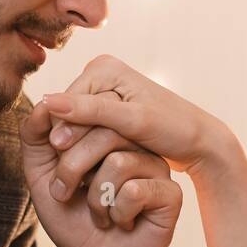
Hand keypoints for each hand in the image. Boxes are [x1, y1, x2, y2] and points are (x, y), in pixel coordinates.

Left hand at [19, 96, 182, 246]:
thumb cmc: (70, 216)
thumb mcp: (40, 174)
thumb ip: (35, 137)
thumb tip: (42, 104)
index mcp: (109, 134)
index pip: (90, 112)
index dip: (65, 140)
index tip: (54, 173)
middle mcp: (137, 145)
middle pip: (106, 132)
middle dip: (72, 168)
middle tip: (63, 193)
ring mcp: (156, 168)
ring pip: (121, 162)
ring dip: (96, 198)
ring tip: (99, 214)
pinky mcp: (170, 195)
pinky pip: (137, 191)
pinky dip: (118, 213)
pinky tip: (122, 222)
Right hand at [44, 55, 237, 180]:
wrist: (200, 141)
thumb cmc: (173, 129)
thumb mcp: (133, 121)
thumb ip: (92, 111)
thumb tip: (47, 101)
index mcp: (103, 68)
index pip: (66, 101)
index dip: (62, 131)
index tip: (59, 159)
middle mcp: (101, 74)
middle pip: (69, 113)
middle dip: (69, 143)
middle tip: (63, 175)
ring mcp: (105, 92)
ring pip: (77, 125)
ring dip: (76, 150)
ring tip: (75, 178)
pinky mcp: (110, 110)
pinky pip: (88, 131)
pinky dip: (88, 150)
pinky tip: (89, 171)